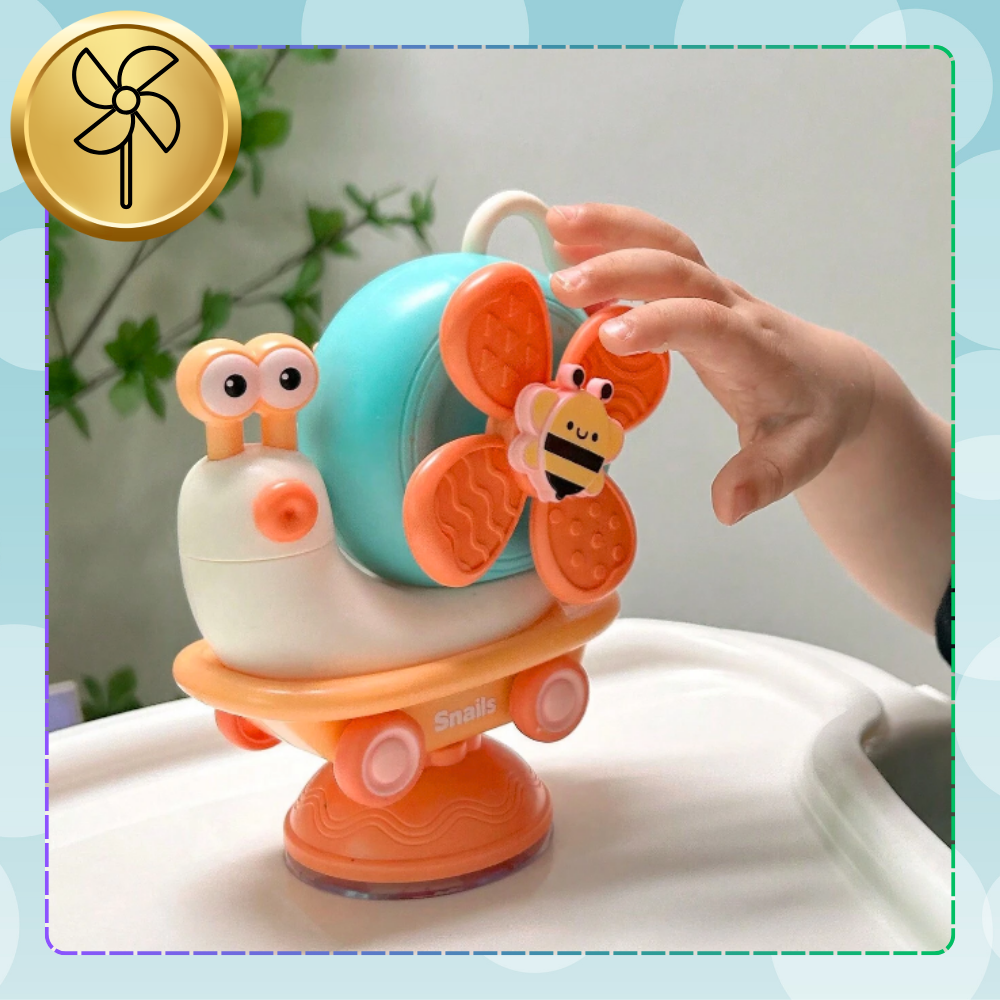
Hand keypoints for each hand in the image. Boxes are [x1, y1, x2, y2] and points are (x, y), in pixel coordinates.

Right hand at [546, 202, 877, 526]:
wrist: (832, 379)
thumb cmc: (811, 418)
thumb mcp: (798, 458)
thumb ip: (764, 479)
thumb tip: (728, 507)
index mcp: (753, 350)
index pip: (708, 323)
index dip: (661, 322)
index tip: (610, 335)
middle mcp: (733, 307)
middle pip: (680, 267)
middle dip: (621, 267)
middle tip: (562, 282)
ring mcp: (715, 291)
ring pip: (667, 244)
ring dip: (612, 229)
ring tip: (555, 224)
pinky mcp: (698, 288)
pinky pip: (657, 251)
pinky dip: (614, 236)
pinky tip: (569, 237)